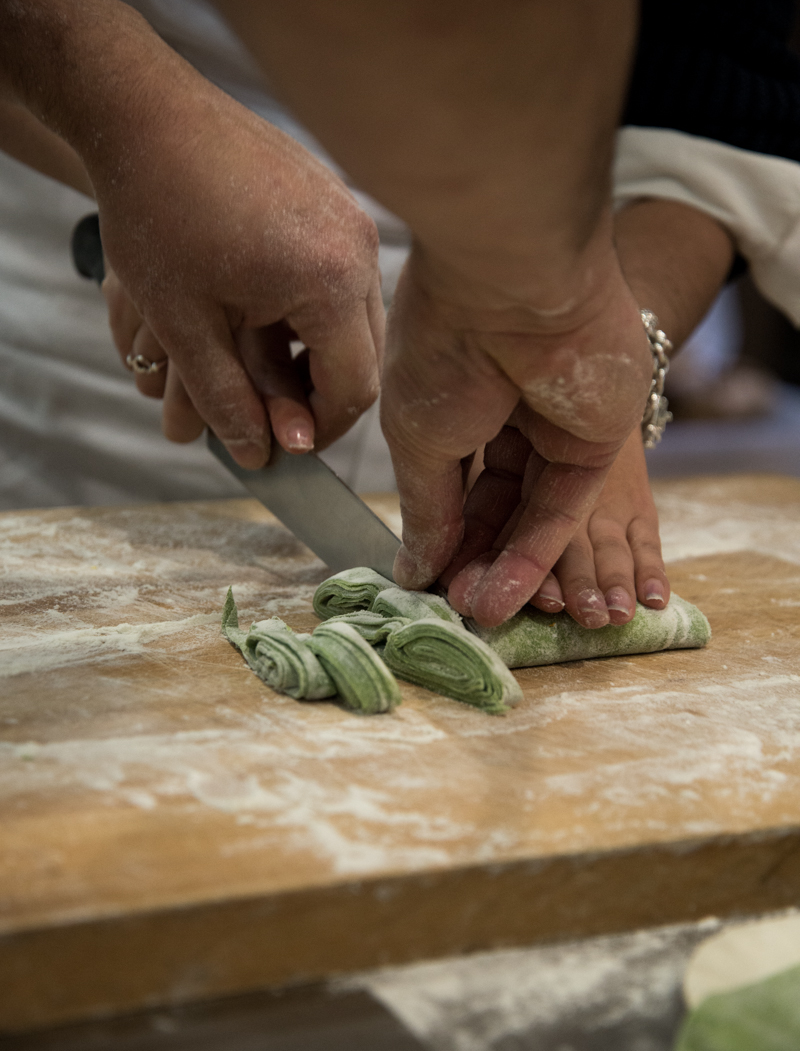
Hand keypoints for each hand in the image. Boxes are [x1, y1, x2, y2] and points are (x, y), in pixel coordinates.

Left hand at [1, 2, 384, 467]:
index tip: (282, 444)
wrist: (145, 113)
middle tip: (269, 411)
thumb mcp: (186, 328)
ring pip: (353, 317)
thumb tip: (257, 456)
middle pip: (363, 355)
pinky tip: (265, 312)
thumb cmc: (159, 212)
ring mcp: (351, 216)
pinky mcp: (335, 198)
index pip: (353, 388)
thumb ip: (228, 402)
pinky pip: (341, 274)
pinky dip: (311, 308)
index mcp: (332, 283)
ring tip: (259, 363)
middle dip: (317, 393)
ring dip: (314, 352)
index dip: (318, 429)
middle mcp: (358, 248)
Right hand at [382, 234, 652, 626]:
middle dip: (472, 558)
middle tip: (454, 606)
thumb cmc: (444, 348)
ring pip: (528, 513)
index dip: (438, 533)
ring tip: (477, 613)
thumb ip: (426, 509)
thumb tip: (411, 567)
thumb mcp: (417, 438)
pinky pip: (563, 508)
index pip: (449, 482)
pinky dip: (536, 555)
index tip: (424, 582)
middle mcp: (504, 414)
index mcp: (454, 399)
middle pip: (492, 505)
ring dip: (504, 568)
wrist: (514, 288)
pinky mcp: (595, 441)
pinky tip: (506, 595)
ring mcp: (553, 428)